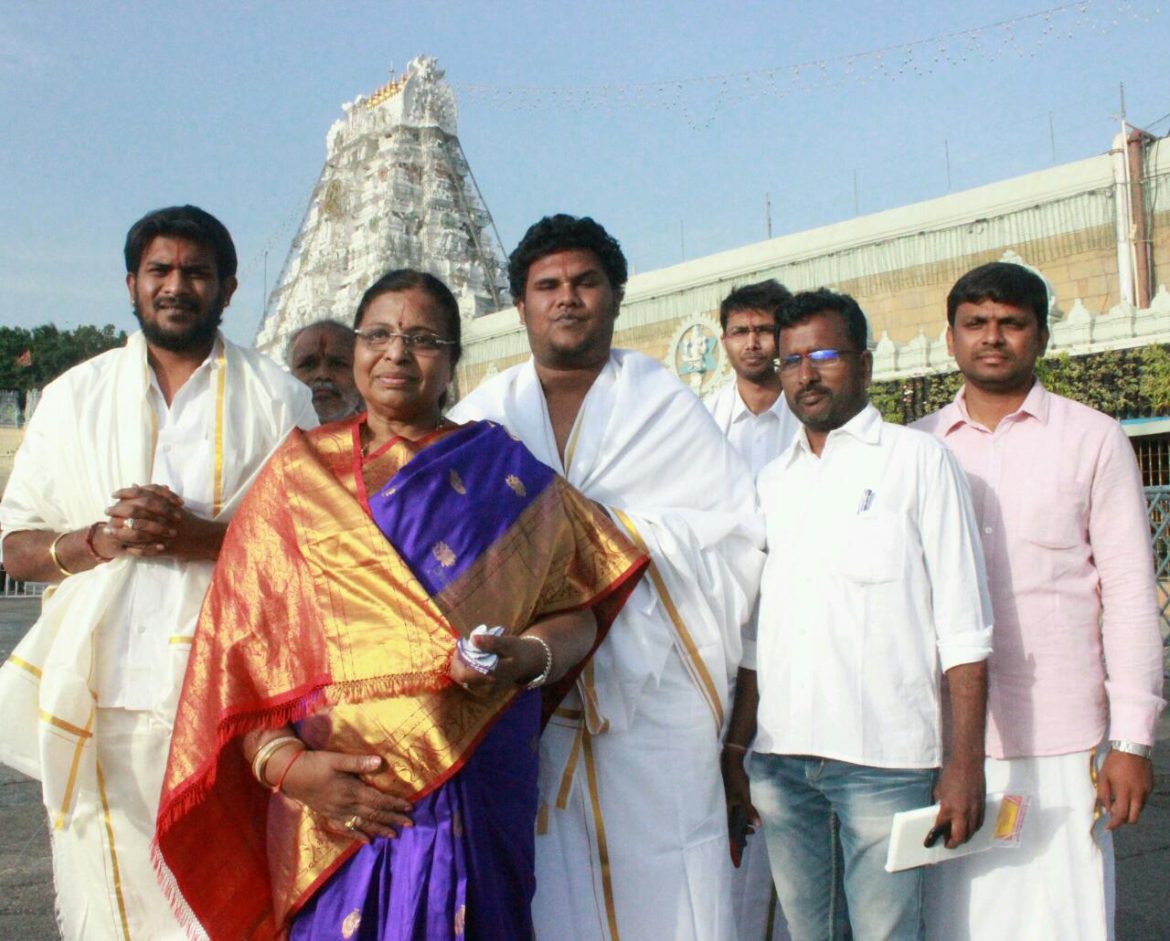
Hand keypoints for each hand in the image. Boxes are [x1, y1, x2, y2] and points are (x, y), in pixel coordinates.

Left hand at [100, 484, 225, 560]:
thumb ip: (154, 495)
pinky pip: (146, 550)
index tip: (114, 495)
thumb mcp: (173, 505)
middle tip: (106, 511)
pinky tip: (123, 548)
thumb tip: (134, 485)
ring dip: (120, 531)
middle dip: (118, 511)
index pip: (143, 495)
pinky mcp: (166, 549)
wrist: (206, 538)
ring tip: (107, 530)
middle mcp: (165, 518)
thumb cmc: (190, 521)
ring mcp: (165, 534)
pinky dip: (133, 549)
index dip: (126, 494)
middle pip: (137, 512)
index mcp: (167, 506)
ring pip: (138, 532)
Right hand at [278, 749, 413, 843]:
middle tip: (410, 824)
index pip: (378, 800)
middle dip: (393, 819)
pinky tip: (367, 841)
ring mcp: (337, 812)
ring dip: (380, 829)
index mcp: (351, 790)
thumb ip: (358, 763)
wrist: (290, 775)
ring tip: (394, 835)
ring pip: (363, 824)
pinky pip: (346, 828)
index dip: (394, 804)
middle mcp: (346, 805)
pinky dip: (357, 835)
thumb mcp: (336, 759)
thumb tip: (379, 762)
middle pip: (374, 814)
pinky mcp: (329, 815)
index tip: (409, 808)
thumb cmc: (314, 764)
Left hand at [448, 632, 543, 698]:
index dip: (457, 660)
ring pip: (461, 680)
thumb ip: (491, 642)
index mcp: (492, 676)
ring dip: (462, 665)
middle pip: (459, 677)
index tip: (462, 645)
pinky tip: (474, 660)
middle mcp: (486, 688)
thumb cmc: (517, 651)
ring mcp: (485, 691)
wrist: (527, 663)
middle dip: (459, 661)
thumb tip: (472, 639)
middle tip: (465, 647)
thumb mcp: (508, 643)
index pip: (463, 675)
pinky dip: (467, 669)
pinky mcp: (484, 692)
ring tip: (471, 652)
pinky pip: (467, 681)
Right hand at [720, 747, 760, 865]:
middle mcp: (723, 808)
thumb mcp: (744, 795)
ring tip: (751, 830)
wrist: (731, 762)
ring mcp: (726, 803)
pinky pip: (734, 812)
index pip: (728, 831)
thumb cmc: (737, 779)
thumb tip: (757, 826)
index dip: (733, 843)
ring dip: (740, 826)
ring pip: (732, 819)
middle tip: (748, 841)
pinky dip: (740, 817)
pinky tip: (747, 818)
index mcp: (725, 809)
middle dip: (738, 835)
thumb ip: (750, 811)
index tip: (739, 852)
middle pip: (730, 826)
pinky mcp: (729, 798)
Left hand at [932, 755, 984, 848]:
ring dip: (964, 838)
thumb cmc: (951, 774)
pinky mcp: (983, 807)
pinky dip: (973, 829)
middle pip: (960, 836)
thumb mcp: (939, 789)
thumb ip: (940, 804)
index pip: (942, 827)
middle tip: (948, 844)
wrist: (968, 764)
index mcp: (949, 807)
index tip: (933, 840)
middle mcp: (963, 812)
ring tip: (957, 838)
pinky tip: (968, 828)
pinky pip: (979, 824)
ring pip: (971, 832)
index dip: (937, 835)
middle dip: (953, 843)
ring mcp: (975, 811)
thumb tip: (940, 814)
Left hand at [1098, 749, 1153, 830]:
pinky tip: (1128, 791)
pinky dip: (1135, 801)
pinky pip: (1143, 800)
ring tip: (1119, 799)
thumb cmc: (1114, 762)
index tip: (1108, 827)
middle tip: (1114, 813)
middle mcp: (1138, 794)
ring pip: (1139, 809)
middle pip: (1134, 818)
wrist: (1133, 748)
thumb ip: (1104, 794)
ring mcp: (1146, 791)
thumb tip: (1106, 809)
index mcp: (1125, 792)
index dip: (1114, 824)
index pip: (1121, 815)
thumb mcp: (1103, 776)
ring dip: (1130, 809)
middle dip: (1124, 820)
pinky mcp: (1150, 787)